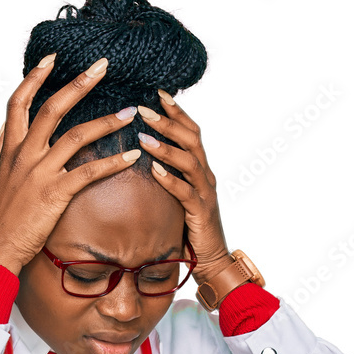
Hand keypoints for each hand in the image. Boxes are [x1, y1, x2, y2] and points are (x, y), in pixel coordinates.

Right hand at [0, 55, 141, 273]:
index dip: (35, 78)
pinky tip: (131, 156)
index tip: (52, 59)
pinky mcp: (55, 194)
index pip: (19, 102)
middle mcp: (24, 155)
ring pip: (77, 136)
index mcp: (9, 149)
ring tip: (129, 112)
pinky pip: (89, 172)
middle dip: (79, 83)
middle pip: (53, 108)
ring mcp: (40, 173)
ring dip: (106, 121)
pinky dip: (112, 163)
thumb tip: (2, 134)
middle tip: (102, 66)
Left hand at [135, 94, 233, 283]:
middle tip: (143, 108)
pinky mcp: (200, 213)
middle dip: (168, 121)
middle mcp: (205, 176)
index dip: (177, 111)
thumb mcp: (178, 196)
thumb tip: (143, 159)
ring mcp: (205, 193)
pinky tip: (154, 171)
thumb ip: (168, 176)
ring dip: (166, 147)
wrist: (211, 259)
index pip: (191, 131)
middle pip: (191, 139)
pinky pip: (185, 193)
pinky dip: (170, 180)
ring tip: (144, 136)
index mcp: (200, 168)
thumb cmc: (190, 228)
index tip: (157, 93)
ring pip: (188, 162)